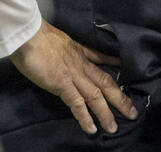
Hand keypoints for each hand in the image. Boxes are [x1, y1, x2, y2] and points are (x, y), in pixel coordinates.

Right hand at [9, 19, 137, 134]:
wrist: (28, 33)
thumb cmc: (36, 34)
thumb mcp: (57, 38)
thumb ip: (64, 47)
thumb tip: (62, 52)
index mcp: (78, 51)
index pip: (100, 58)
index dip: (114, 65)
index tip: (124, 71)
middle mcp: (80, 64)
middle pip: (105, 82)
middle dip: (120, 98)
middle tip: (132, 112)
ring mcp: (73, 74)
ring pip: (95, 96)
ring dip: (106, 113)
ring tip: (113, 128)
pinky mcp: (62, 83)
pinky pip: (77, 103)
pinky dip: (85, 117)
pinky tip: (91, 128)